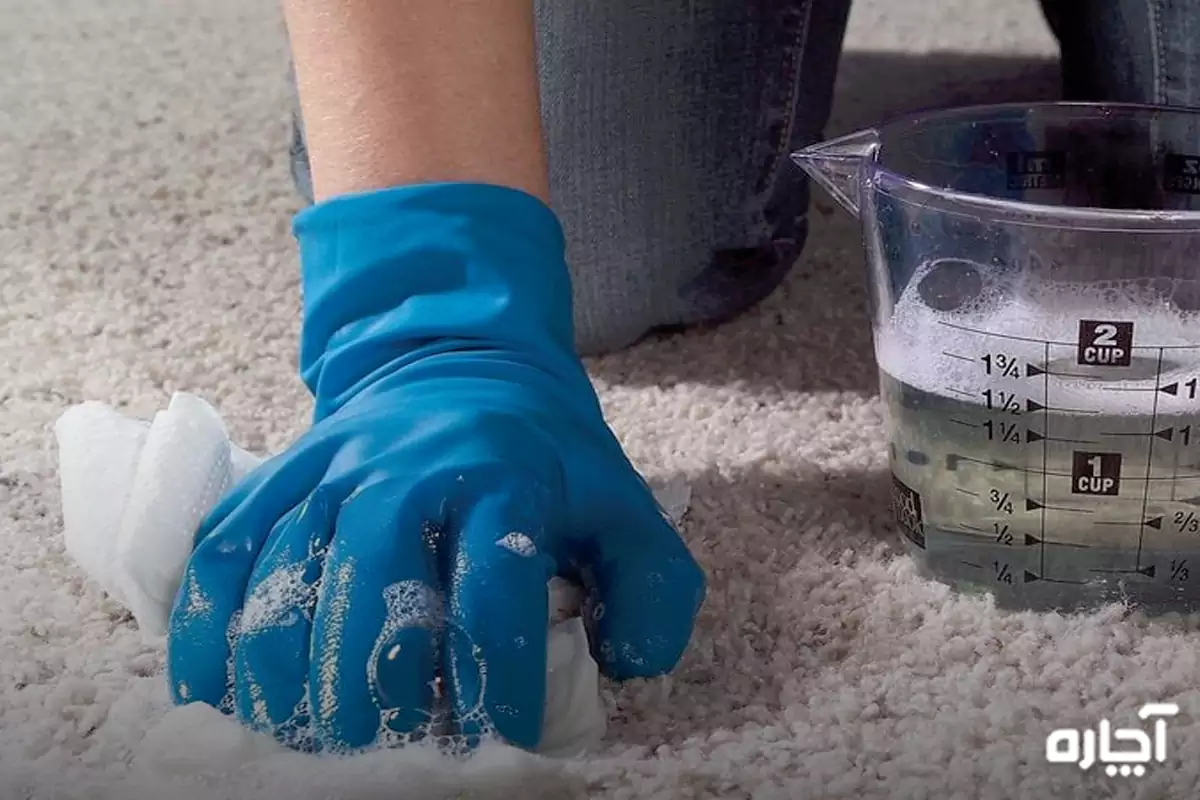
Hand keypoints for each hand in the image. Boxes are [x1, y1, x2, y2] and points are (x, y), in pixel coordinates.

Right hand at [165, 184, 705, 752]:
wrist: (460, 365)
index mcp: (505, 479)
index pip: (496, 594)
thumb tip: (625, 667)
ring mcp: (331, 469)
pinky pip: (222, 551)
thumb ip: (652, 588)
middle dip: (373, 691)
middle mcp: (408, 469)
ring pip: (286, 578)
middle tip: (380, 758)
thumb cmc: (544, 461)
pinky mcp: (277, 475)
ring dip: (285, 675)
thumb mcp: (622, 507)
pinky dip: (207, 626)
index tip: (494, 749)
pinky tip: (214, 693)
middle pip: (372, 587)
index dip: (493, 685)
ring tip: (301, 743)